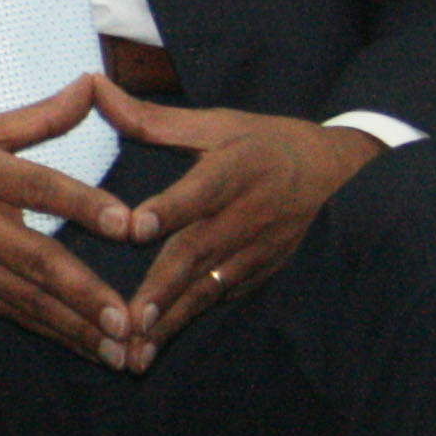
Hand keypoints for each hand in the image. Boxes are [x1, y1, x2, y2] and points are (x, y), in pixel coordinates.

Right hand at [0, 75, 143, 366]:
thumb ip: (39, 116)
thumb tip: (93, 84)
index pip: (37, 185)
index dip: (82, 204)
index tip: (128, 223)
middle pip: (33, 257)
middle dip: (82, 291)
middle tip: (127, 318)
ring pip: (24, 297)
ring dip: (74, 326)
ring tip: (121, 351)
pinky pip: (9, 312)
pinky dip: (50, 332)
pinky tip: (87, 348)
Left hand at [91, 77, 379, 349]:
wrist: (342, 175)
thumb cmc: (266, 143)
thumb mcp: (216, 124)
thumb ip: (150, 118)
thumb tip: (93, 87)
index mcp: (237, 168)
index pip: (201, 190)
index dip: (170, 208)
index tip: (135, 228)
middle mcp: (248, 213)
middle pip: (200, 251)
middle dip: (162, 286)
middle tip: (128, 317)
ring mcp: (257, 249)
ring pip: (208, 287)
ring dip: (172, 318)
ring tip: (136, 348)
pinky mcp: (259, 273)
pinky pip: (219, 299)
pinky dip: (189, 322)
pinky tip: (156, 346)